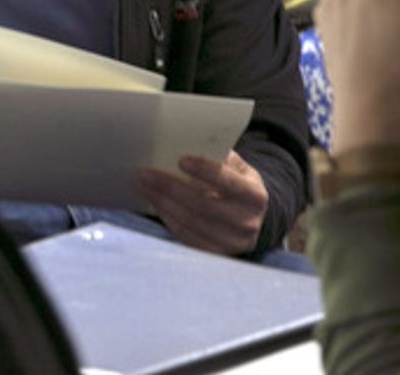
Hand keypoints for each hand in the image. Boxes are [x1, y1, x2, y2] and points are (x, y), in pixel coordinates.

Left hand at [136, 150, 267, 254]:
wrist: (251, 219)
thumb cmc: (239, 186)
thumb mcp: (239, 169)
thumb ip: (220, 158)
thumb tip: (187, 144)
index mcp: (256, 196)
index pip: (228, 181)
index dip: (205, 170)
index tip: (180, 160)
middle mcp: (247, 223)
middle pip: (202, 205)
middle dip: (170, 187)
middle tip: (145, 174)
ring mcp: (232, 243)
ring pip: (190, 222)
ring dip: (162, 202)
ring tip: (143, 186)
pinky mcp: (215, 254)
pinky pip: (185, 236)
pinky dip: (167, 217)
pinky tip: (155, 202)